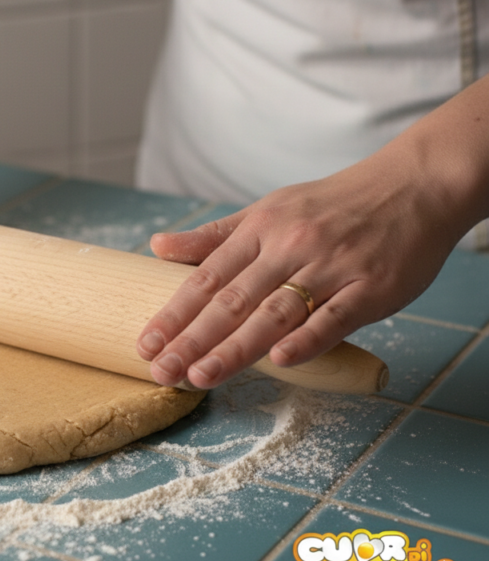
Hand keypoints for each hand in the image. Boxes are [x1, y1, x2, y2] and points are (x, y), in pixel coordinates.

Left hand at [136, 152, 463, 388]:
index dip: (174, 313)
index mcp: (261, 229)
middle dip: (193, 339)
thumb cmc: (333, 204)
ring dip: (236, 347)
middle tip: (161, 370)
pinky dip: (308, 338)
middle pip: (233, 300)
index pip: (207, 278)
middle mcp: (291, 247)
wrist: (414, 185)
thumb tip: (157, 246)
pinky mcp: (373, 287)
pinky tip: (280, 360)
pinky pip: (336, 317)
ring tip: (200, 375)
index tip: (146, 344)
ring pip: (276, 312)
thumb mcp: (268, 209)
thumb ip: (214, 236)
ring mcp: (332, 267)